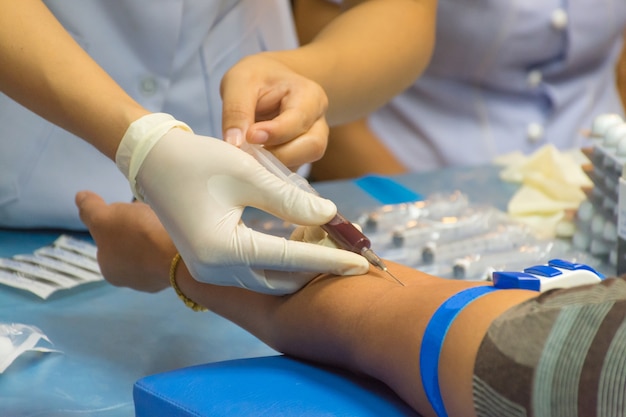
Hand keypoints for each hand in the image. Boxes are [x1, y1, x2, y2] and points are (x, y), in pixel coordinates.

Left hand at [75, 191, 173, 292]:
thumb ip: (89, 209)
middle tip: (149, 214)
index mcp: (110, 270)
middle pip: (131, 245)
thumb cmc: (137, 237)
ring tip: (166, 221)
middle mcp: (132, 280)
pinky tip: (178, 233)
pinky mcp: (179, 274)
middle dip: (138, 228)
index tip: (128, 211)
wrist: (180, 256)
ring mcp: (157, 279)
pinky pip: (172, 252)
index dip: (116, 222)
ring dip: (156, 234)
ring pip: (152, 249)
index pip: (108, 241)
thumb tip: (80, 198)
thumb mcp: (104, 217)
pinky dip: (173, 241)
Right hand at [115, 115, 368, 294]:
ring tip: (324, 239)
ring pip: (268, 280)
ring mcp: (209, 272)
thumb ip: (291, 199)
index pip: (289, 258)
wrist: (153, 161)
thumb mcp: (249, 174)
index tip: (363, 261)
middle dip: (316, 266)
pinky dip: (279, 261)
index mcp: (222, 248)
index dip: (329, 258)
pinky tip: (297, 239)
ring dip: (298, 265)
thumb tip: (331, 216)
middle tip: (344, 246)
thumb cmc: (198, 160)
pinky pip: (254, 272)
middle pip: (281, 280)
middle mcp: (214, 270)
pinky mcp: (210, 265)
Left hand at [220, 53, 328, 168]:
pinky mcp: (300, 157)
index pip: (298, 120)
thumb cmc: (257, 78)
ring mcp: (312, 141)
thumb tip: (234, 144)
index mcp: (309, 96)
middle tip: (249, 152)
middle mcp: (317, 121)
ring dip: (275, 165)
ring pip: (304, 163)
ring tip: (250, 156)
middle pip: (312, 147)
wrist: (269, 82)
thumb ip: (236, 110)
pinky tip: (254, 162)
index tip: (250, 136)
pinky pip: (290, 171)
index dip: (274, 133)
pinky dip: (271, 171)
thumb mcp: (240, 82)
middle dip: (279, 155)